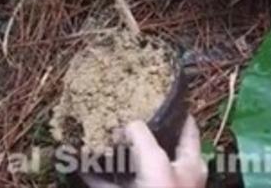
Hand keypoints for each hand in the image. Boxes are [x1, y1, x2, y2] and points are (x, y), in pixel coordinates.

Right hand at [83, 116, 207, 187]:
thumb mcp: (157, 164)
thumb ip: (145, 140)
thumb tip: (131, 123)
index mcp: (189, 163)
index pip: (186, 127)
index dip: (174, 109)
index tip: (157, 93)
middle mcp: (173, 176)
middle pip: (156, 145)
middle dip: (138, 131)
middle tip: (120, 113)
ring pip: (131, 167)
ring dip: (115, 153)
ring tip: (98, 135)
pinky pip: (111, 186)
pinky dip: (97, 177)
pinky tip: (81, 167)